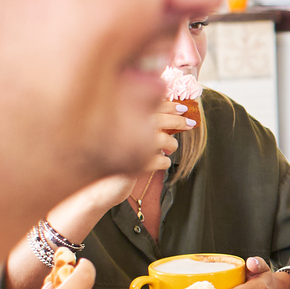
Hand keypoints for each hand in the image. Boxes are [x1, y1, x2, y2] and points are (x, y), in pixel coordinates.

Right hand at [73, 100, 188, 214]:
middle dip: (179, 121)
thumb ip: (141, 121)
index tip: (184, 108)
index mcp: (121, 114)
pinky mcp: (134, 165)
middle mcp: (123, 127)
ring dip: (172, 144)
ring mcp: (127, 145)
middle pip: (160, 119)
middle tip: (191, 124)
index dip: (170, 106)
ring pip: (163, 140)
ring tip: (170, 149)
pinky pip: (161, 160)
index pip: (149, 104)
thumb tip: (171, 113)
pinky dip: (165, 161)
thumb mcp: (125, 133)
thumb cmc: (113, 155)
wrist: (98, 184)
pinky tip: (162, 162)